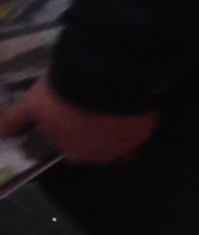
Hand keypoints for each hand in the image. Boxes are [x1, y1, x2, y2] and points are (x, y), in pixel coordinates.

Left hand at [0, 81, 157, 164]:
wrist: (102, 79)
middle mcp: (105, 155)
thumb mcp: (31, 105)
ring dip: (119, 132)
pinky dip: (136, 118)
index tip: (69, 120)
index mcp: (76, 153)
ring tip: (113, 110)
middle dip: (97, 137)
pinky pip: (142, 127)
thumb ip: (14, 120)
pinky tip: (129, 102)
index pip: (73, 151)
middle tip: (92, 114)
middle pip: (101, 151)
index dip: (70, 135)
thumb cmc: (62, 98)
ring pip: (125, 143)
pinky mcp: (147, 127)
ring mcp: (129, 143)